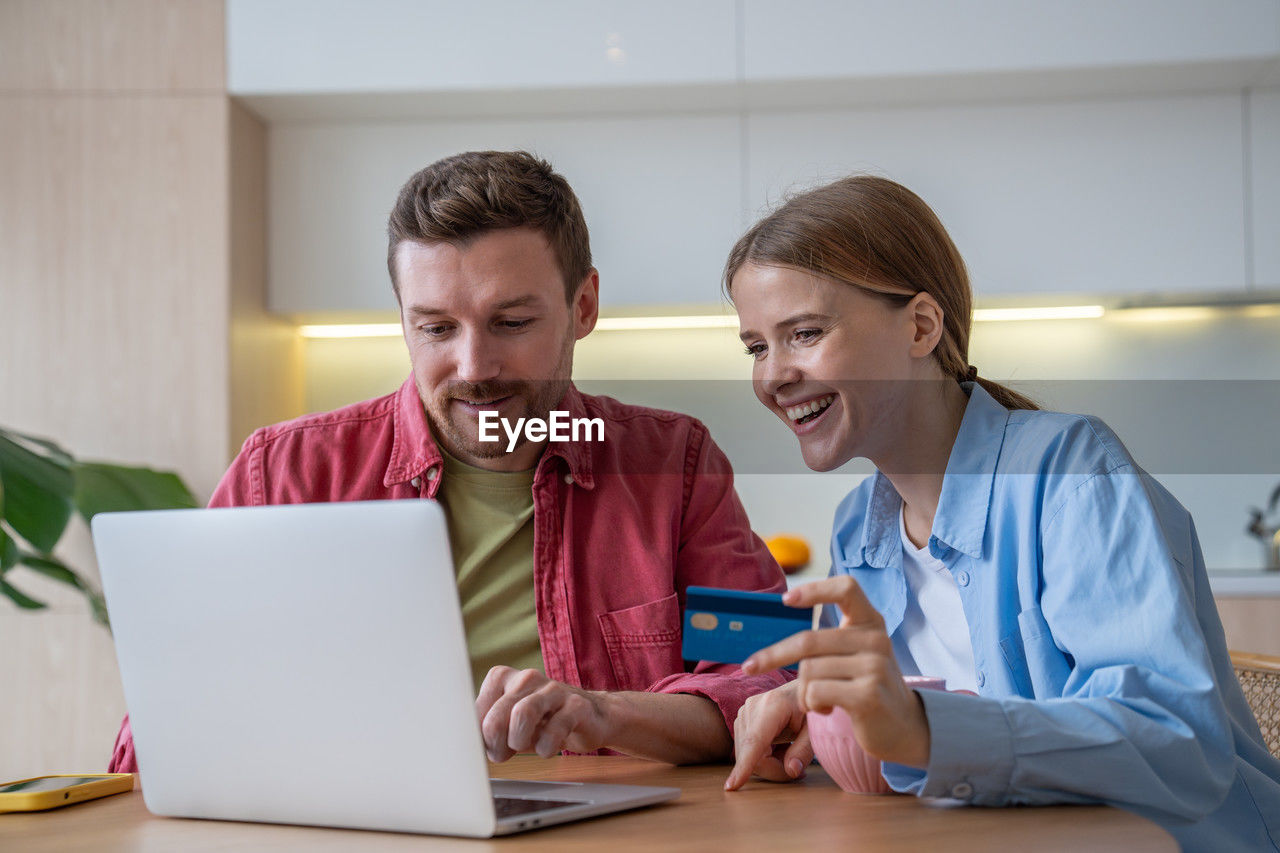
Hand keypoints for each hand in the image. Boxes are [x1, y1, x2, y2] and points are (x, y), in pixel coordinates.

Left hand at [475, 667, 610, 761]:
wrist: (591, 717)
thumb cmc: (542, 722)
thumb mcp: (510, 724)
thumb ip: (486, 730)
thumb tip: (463, 747)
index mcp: (502, 678)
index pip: (475, 712)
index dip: (478, 739)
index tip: (487, 748)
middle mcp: (526, 677)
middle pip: (495, 717)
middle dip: (496, 745)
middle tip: (503, 754)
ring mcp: (552, 689)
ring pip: (523, 714)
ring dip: (518, 741)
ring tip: (523, 747)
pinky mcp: (576, 705)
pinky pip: (555, 729)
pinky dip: (546, 747)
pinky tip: (548, 748)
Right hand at [724, 680, 812, 790]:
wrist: (802, 690)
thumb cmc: (812, 708)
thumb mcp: (816, 729)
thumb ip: (805, 750)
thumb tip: (791, 771)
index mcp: (773, 706)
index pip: (755, 741)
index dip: (744, 765)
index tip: (732, 786)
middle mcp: (751, 708)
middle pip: (752, 755)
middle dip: (774, 770)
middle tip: (798, 770)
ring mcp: (743, 713)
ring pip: (747, 756)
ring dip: (770, 764)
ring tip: (791, 754)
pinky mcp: (741, 720)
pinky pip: (747, 751)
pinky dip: (763, 757)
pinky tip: (780, 749)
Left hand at [741, 576, 930, 768]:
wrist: (905, 729)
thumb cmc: (868, 688)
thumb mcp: (858, 654)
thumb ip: (832, 638)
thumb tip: (786, 612)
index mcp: (872, 623)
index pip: (846, 589)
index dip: (815, 590)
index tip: (785, 600)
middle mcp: (876, 640)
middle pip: (808, 641)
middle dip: (773, 655)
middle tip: (749, 666)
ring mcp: (874, 667)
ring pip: (809, 671)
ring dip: (803, 692)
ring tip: (817, 701)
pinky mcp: (868, 695)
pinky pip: (816, 692)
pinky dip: (811, 703)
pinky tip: (825, 709)